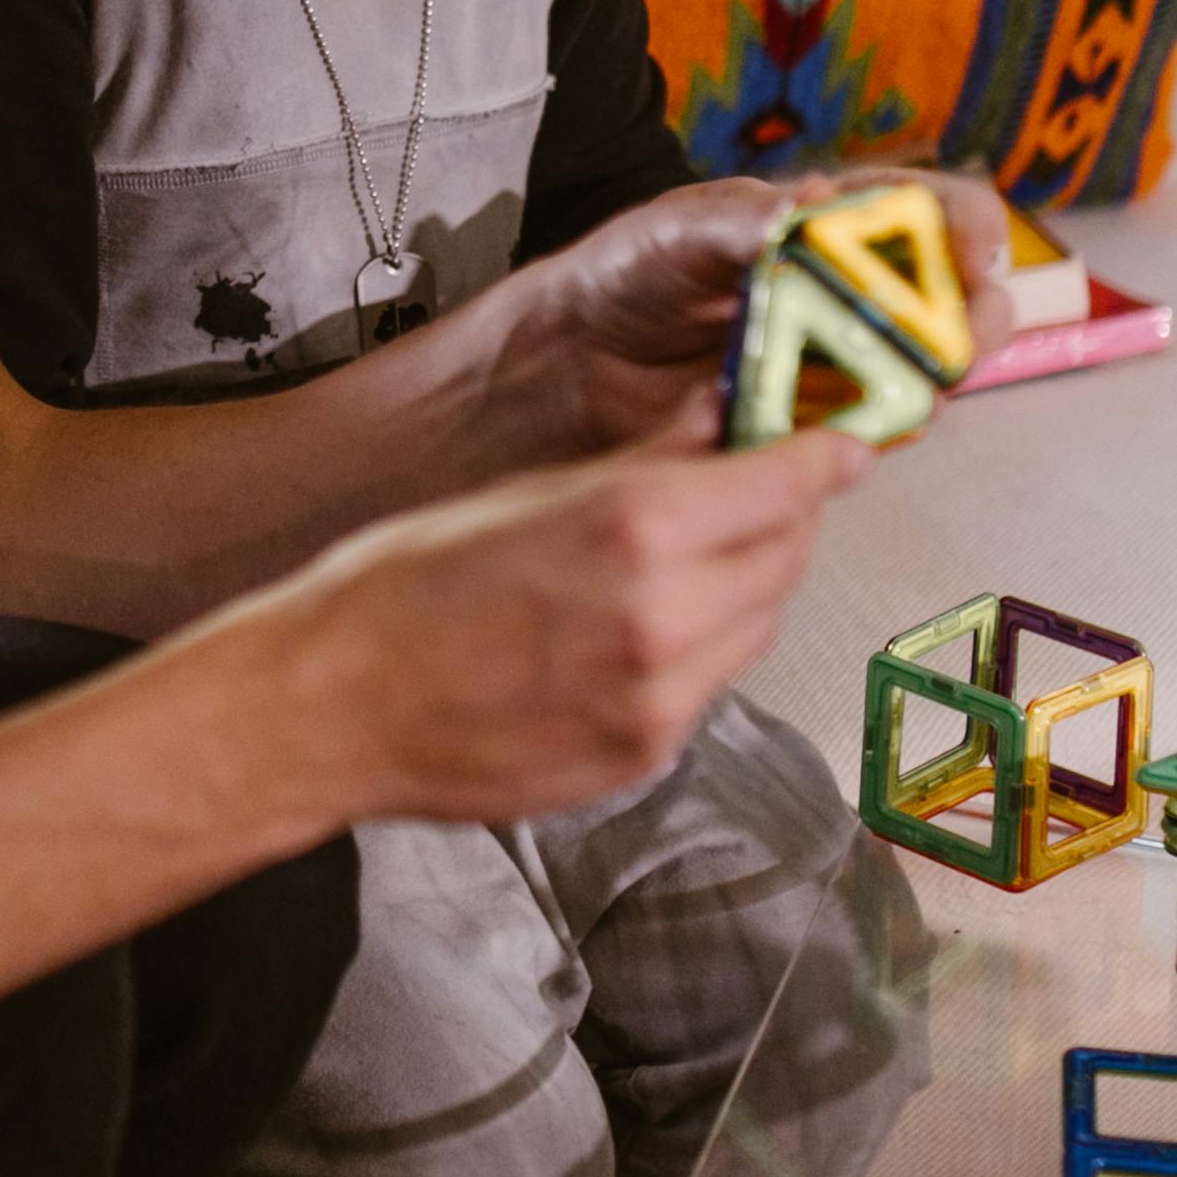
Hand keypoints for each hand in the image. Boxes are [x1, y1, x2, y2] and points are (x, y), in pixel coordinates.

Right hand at [233, 421, 866, 826]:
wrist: (333, 704)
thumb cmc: (402, 585)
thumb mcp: (524, 489)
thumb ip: (642, 461)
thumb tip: (717, 418)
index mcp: (636, 529)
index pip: (787, 483)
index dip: (822, 458)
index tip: (842, 446)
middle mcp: (667, 619)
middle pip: (787, 557)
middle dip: (783, 519)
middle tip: (758, 493)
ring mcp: (661, 702)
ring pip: (757, 627)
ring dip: (747, 586)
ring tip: (688, 562)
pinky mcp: (644, 758)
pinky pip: (708, 687)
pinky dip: (700, 649)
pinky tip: (640, 630)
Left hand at [486, 169, 1026, 456]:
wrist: (562, 361)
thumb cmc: (624, 272)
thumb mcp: (679, 229)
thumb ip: (746, 223)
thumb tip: (817, 206)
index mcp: (831, 225)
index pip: (933, 212)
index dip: (967, 227)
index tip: (970, 251)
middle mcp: (850, 293)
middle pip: (952, 304)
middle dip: (968, 318)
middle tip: (955, 337)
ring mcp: (835, 364)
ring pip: (920, 375)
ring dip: (923, 381)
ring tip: (899, 383)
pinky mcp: (807, 429)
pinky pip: (864, 435)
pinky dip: (869, 433)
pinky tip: (846, 428)